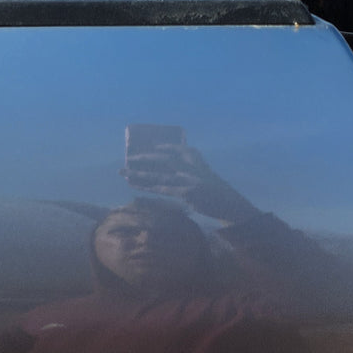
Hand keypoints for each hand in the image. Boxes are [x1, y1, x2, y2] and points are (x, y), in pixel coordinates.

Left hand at [122, 143, 256, 223]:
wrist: (228, 204)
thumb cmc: (211, 188)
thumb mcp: (200, 170)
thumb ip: (184, 164)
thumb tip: (159, 160)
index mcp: (193, 155)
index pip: (171, 148)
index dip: (155, 149)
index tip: (142, 150)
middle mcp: (190, 164)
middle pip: (161, 160)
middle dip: (143, 159)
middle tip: (128, 159)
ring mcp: (188, 179)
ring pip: (158, 175)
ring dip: (139, 174)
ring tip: (123, 172)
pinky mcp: (185, 193)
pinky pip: (161, 189)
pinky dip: (146, 186)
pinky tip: (134, 184)